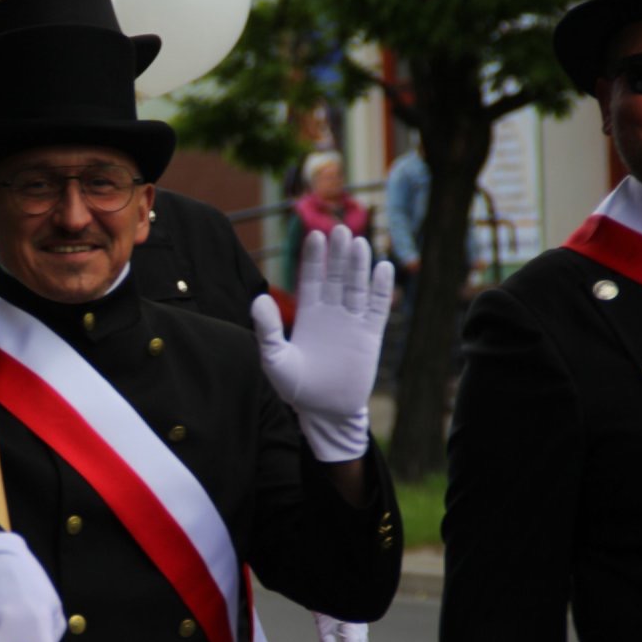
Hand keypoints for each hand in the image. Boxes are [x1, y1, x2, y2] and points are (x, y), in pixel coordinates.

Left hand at [252, 225, 393, 460]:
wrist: (324, 412)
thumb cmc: (295, 387)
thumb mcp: (274, 358)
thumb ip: (267, 329)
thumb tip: (259, 299)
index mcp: (307, 314)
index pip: (310, 279)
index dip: (313, 258)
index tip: (315, 235)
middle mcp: (331, 312)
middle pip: (335, 276)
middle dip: (337, 254)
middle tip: (339, 229)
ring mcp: (352, 322)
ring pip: (356, 286)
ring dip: (358, 266)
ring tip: (359, 242)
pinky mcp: (370, 335)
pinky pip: (377, 307)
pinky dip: (380, 288)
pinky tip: (383, 267)